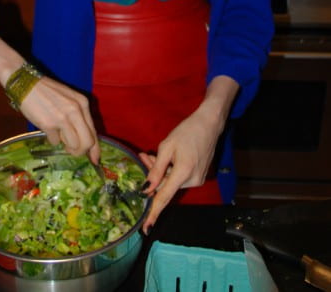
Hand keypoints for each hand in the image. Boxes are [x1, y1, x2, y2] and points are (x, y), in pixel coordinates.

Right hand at [20, 76, 100, 163]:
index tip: (95, 160)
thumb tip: (85, 142)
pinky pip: (55, 142)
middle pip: (87, 142)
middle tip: (72, 151)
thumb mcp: (69, 100)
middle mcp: (76, 111)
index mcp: (83, 103)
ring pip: (73, 145)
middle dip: (80, 151)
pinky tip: (46, 126)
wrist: (27, 84)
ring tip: (58, 134)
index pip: (94, 131)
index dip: (95, 149)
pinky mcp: (48, 124)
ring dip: (65, 145)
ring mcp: (62, 118)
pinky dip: (51, 138)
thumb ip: (78, 117)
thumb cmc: (48, 92)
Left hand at [139, 76, 237, 233]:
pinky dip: (170, 170)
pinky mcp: (199, 176)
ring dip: (161, 171)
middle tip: (145, 156)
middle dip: (153, 175)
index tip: (145, 229)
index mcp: (183, 173)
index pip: (164, 197)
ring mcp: (197, 179)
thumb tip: (146, 190)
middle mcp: (192, 181)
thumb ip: (156, 170)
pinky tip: (167, 158)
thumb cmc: (187, 132)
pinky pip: (179, 178)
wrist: (209, 125)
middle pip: (165, 185)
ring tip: (154, 154)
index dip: (153, 213)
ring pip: (171, 181)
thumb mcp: (167, 147)